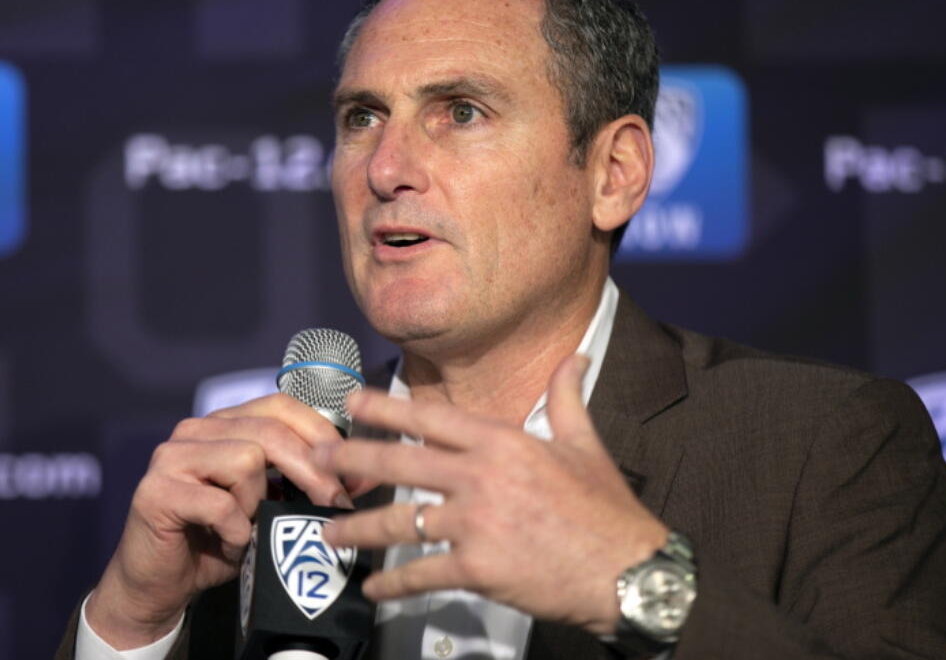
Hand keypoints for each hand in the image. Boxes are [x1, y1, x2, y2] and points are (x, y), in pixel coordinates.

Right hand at [86, 393, 361, 649]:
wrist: (157, 587)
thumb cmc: (215, 542)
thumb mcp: (267, 507)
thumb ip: (300, 484)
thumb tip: (361, 476)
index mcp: (223, 425)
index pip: (280, 406)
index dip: (321, 434)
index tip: (353, 472)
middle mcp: (194, 430)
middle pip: (269, 431)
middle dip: (312, 469)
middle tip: (335, 503)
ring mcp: (171, 457)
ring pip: (245, 461)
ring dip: (259, 504)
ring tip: (249, 529)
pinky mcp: (156, 491)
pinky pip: (220, 504)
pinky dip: (235, 531)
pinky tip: (228, 544)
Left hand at [314, 354, 668, 635]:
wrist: (628, 570)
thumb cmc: (606, 509)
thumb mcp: (586, 443)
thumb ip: (567, 397)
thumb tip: (575, 357)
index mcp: (502, 442)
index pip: (430, 417)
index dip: (385, 407)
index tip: (351, 402)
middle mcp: (481, 476)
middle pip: (400, 462)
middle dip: (352, 459)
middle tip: (318, 459)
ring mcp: (476, 522)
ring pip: (400, 520)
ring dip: (358, 528)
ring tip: (329, 533)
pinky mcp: (477, 567)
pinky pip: (422, 572)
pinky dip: (393, 582)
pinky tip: (373, 587)